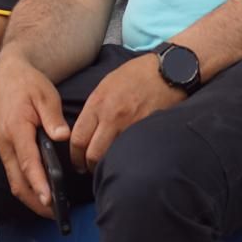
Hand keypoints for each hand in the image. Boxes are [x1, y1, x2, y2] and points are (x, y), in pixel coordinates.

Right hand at [0, 50, 69, 219]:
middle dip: (35, 200)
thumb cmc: (29, 84)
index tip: (49, 200)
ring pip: (14, 180)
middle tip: (56, 215)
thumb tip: (62, 137)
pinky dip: (27, 186)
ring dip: (30, 197)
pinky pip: (14, 173)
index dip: (39, 183)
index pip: (28, 162)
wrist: (9, 74)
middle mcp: (6, 141)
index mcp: (16, 128)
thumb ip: (53, 117)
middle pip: (17, 180)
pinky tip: (41, 192)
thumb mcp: (45, 95)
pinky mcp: (5, 147)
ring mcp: (3, 146)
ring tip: (51, 209)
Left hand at [68, 53, 183, 172]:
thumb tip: (85, 129)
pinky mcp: (147, 132)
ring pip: (112, 157)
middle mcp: (111, 117)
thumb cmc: (136, 75)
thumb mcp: (106, 85)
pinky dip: (127, 159)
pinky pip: (132, 152)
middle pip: (93, 154)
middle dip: (89, 166)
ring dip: (108, 165)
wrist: (167, 71)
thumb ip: (94, 108)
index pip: (78, 138)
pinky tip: (126, 160)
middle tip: (90, 170)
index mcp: (98, 104)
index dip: (75, 156)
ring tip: (108, 167)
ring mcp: (130, 126)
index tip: (77, 162)